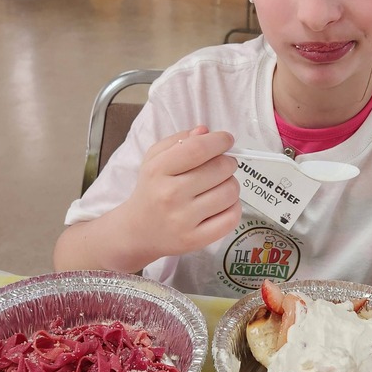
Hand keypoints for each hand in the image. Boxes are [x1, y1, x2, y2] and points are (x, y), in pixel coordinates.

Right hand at [121, 125, 241, 261]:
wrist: (137, 231)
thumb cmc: (151, 190)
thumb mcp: (154, 159)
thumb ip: (179, 141)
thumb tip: (206, 132)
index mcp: (158, 170)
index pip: (198, 149)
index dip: (219, 141)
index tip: (226, 140)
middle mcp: (170, 195)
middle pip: (220, 169)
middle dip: (228, 162)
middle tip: (221, 166)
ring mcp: (183, 220)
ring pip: (230, 192)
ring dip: (231, 184)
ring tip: (219, 186)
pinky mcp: (195, 239)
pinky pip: (231, 218)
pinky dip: (234, 207)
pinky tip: (222, 204)